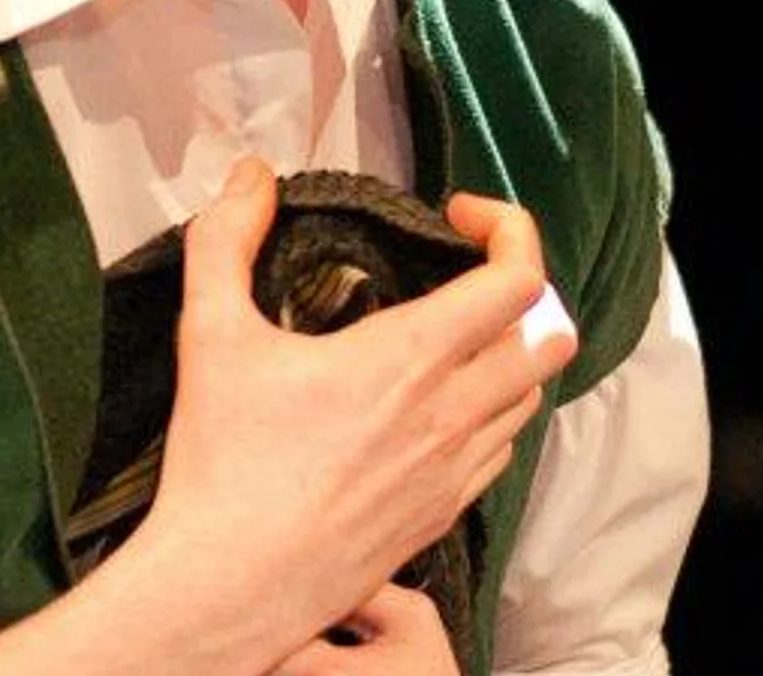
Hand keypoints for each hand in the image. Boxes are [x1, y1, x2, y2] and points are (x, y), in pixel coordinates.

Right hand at [116, 156, 578, 664]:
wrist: (231, 585)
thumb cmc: (223, 464)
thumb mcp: (210, 333)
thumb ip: (225, 239)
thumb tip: (249, 177)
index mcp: (409, 358)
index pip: (519, 278)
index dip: (508, 228)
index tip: (455, 215)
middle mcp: (451, 414)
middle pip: (552, 335)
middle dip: (522, 287)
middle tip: (465, 274)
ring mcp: (454, 471)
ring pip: (532, 396)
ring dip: (508, 353)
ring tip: (450, 337)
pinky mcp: (442, 515)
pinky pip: (499, 452)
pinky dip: (487, 415)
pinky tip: (430, 408)